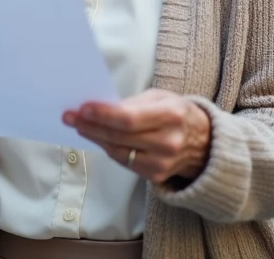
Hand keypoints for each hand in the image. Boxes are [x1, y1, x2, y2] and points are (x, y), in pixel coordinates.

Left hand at [63, 89, 211, 184]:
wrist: (203, 143)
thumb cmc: (177, 113)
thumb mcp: (160, 97)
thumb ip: (133, 103)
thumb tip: (100, 107)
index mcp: (171, 115)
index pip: (129, 118)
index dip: (103, 115)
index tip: (82, 108)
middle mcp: (168, 141)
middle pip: (120, 136)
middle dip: (91, 125)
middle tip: (71, 117)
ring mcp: (162, 162)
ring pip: (118, 151)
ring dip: (95, 138)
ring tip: (80, 126)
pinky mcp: (155, 175)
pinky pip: (123, 161)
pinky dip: (108, 148)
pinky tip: (98, 138)